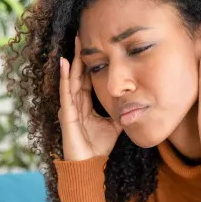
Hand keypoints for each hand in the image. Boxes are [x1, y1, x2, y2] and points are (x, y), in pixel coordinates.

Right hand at [58, 37, 122, 161]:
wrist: (90, 166)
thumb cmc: (99, 147)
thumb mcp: (115, 124)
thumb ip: (121, 112)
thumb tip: (135, 102)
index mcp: (85, 105)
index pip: (87, 79)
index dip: (90, 63)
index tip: (94, 45)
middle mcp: (75, 103)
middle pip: (78, 75)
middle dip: (80, 56)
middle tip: (82, 35)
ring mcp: (69, 108)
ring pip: (71, 79)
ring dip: (72, 61)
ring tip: (74, 43)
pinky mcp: (66, 115)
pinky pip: (65, 92)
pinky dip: (65, 77)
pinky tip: (65, 63)